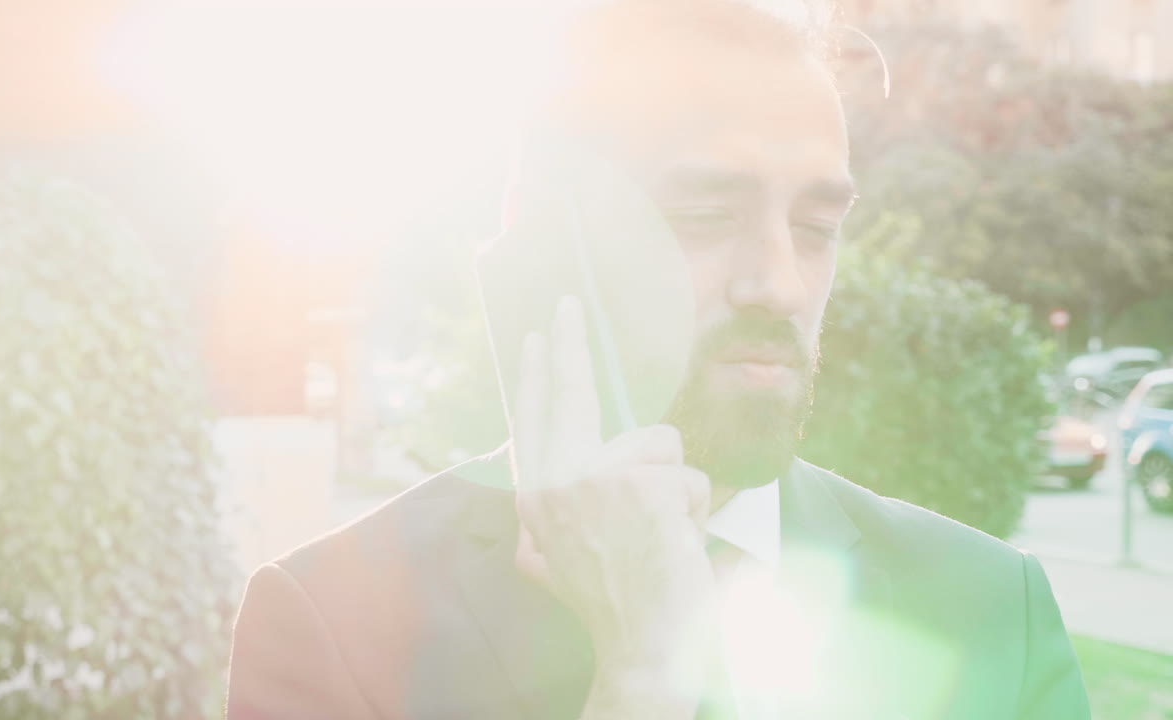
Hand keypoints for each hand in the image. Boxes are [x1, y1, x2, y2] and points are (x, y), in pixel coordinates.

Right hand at [513, 295, 714, 715]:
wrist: (643, 647)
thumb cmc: (613, 601)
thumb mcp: (556, 557)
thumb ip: (548, 512)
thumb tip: (527, 474)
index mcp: (534, 498)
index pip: (533, 420)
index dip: (535, 375)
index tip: (534, 337)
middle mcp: (553, 484)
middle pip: (569, 394)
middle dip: (568, 345)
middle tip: (569, 304)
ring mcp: (592, 480)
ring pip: (656, 443)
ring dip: (673, 487)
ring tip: (661, 535)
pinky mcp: (637, 483)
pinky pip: (687, 472)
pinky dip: (695, 508)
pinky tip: (677, 543)